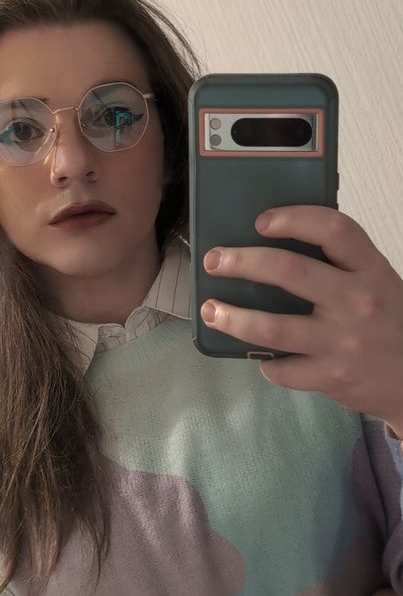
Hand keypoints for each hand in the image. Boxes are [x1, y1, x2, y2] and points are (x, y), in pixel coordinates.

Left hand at [201, 206, 402, 427]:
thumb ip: (342, 265)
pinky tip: (259, 357)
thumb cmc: (391, 324)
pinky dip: (264, 363)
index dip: (293, 218)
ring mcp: (344, 342)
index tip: (261, 221)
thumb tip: (276, 246)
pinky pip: (282, 369)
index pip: (333, 229)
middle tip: (215, 261)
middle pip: (289, 271)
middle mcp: (358, 302)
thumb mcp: (379, 283)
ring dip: (232, 317)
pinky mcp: (332, 378)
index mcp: (372, 269)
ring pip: (271, 327)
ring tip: (211, 311)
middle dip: (241, 262)